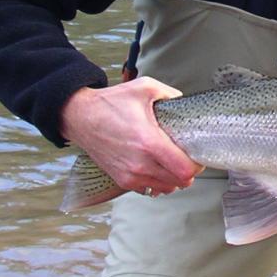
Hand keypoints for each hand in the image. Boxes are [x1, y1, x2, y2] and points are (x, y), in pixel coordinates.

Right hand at [59, 77, 203, 196]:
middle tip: (185, 156)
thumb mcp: (145, 88)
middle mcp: (140, 164)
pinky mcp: (122, 180)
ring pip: (166, 188)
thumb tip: (184, 102)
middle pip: (180, 182)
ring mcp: (130, 175)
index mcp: (149, 142)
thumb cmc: (110, 103)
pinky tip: (156, 166)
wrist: (80, 117)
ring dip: (173, 177)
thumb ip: (171, 94)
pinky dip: (158, 181)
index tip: (196, 155)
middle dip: (187, 170)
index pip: (184, 170)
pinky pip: (150, 188)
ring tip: (171, 161)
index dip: (196, 164)